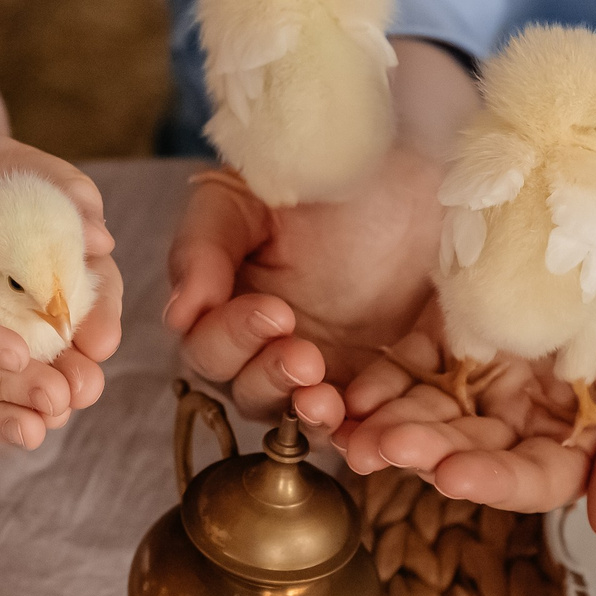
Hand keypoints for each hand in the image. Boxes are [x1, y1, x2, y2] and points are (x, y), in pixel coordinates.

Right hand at [164, 146, 444, 425]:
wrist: (415, 164)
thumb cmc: (324, 170)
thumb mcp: (248, 195)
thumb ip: (204, 246)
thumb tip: (179, 314)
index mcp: (229, 305)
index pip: (209, 348)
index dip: (233, 338)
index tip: (272, 311)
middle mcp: (271, 346)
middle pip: (250, 393)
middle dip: (271, 378)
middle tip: (303, 356)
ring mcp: (328, 369)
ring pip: (302, 419)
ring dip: (309, 416)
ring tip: (326, 400)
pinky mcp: (382, 382)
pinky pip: (367, 422)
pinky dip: (364, 431)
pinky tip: (369, 426)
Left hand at [335, 214, 595, 538]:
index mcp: (581, 443)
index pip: (534, 477)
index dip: (494, 481)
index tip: (454, 477)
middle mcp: (526, 421)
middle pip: (472, 449)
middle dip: (428, 452)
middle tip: (385, 448)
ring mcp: (487, 377)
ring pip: (435, 412)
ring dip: (396, 424)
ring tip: (358, 430)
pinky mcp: (456, 334)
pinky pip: (414, 364)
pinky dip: (384, 382)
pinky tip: (354, 392)